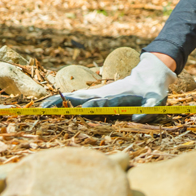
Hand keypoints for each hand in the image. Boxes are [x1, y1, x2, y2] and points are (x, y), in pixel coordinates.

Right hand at [39, 52, 176, 122]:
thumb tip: (136, 119)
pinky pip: (78, 99)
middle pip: (78, 100)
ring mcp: (99, 94)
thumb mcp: (156, 100)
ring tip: (39, 108)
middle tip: (42, 110)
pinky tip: (51, 106)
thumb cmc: (153, 90)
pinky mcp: (98, 96)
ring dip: (58, 102)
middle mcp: (103, 95)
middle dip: (62, 104)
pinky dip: (64, 101)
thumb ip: (149, 109)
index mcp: (114, 97)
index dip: (83, 106)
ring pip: (75, 98)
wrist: (150, 75)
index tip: (68, 109)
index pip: (95, 103)